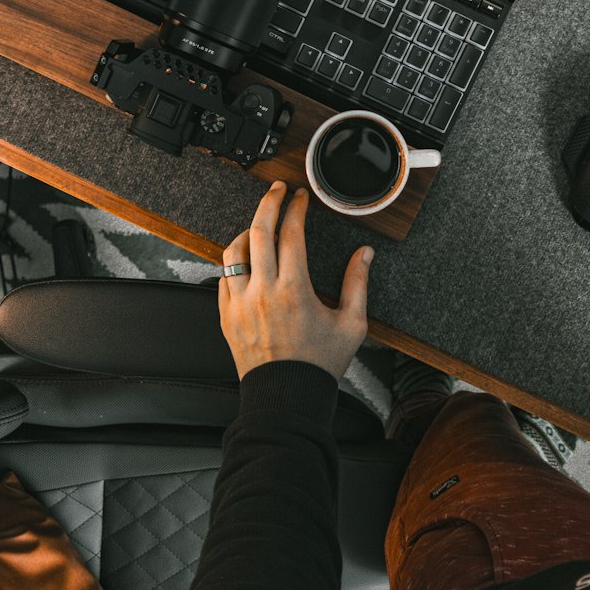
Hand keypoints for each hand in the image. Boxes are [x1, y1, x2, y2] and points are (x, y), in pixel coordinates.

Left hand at [218, 182, 373, 381]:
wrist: (286, 398)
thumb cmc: (319, 365)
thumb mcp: (351, 325)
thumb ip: (358, 285)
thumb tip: (365, 255)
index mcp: (294, 290)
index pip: (291, 233)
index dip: (296, 208)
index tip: (300, 198)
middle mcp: (263, 292)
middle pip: (259, 231)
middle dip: (268, 203)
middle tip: (277, 191)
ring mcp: (240, 304)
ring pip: (234, 251)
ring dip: (248, 232)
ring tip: (261, 225)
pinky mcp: (226, 316)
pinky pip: (224, 277)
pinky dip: (235, 262)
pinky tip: (247, 259)